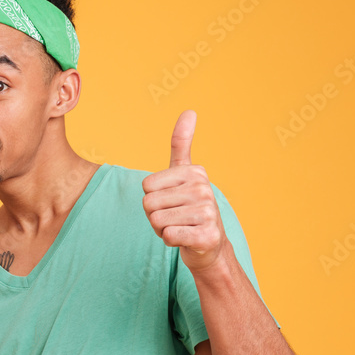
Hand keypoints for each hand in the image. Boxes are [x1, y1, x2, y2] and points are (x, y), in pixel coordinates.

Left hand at [142, 110, 226, 272]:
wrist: (208, 245)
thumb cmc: (188, 207)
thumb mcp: (183, 173)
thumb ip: (181, 143)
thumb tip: (190, 110)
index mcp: (195, 172)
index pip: (146, 186)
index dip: (152, 199)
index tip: (170, 202)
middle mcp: (204, 189)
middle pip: (149, 204)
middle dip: (155, 216)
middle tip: (174, 219)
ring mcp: (208, 212)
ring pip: (156, 221)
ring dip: (162, 230)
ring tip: (180, 227)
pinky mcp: (207, 235)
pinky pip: (168, 236)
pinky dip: (170, 241)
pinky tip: (185, 239)